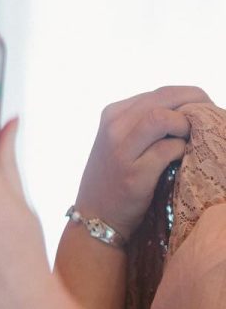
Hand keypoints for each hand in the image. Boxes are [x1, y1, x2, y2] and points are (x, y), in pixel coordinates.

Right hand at [75, 86, 209, 237]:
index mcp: (113, 113)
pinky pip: (169, 149)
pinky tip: (184, 159)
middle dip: (197, 106)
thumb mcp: (123, 141)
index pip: (162, 92)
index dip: (191, 99)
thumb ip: (147, 124)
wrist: (95, 216)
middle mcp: (114, 126)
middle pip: (166, 98)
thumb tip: (192, 111)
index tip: (206, 114)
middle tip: (212, 122)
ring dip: (188, 125)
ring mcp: (121, 149)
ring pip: (162, 117)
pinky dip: (183, 151)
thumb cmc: (116, 177)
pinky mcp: (133, 173)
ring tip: (195, 139)